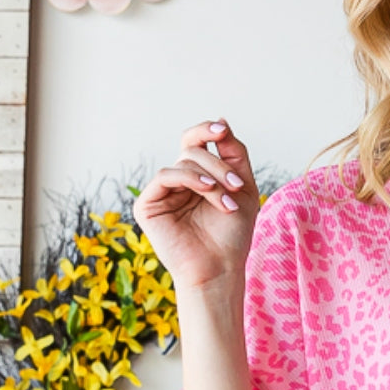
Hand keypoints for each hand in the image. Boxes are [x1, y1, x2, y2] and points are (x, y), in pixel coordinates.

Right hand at [133, 118, 260, 289]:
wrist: (220, 269)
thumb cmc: (232, 235)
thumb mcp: (243, 188)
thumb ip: (234, 154)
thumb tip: (221, 120)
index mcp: (196, 176)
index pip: (195, 141)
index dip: (206, 131)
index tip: (222, 130)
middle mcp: (177, 182)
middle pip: (192, 150)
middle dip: (219, 165)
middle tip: (237, 186)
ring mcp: (161, 193)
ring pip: (183, 162)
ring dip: (211, 179)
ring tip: (228, 202)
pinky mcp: (147, 205)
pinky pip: (165, 176)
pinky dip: (189, 179)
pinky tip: (208, 191)